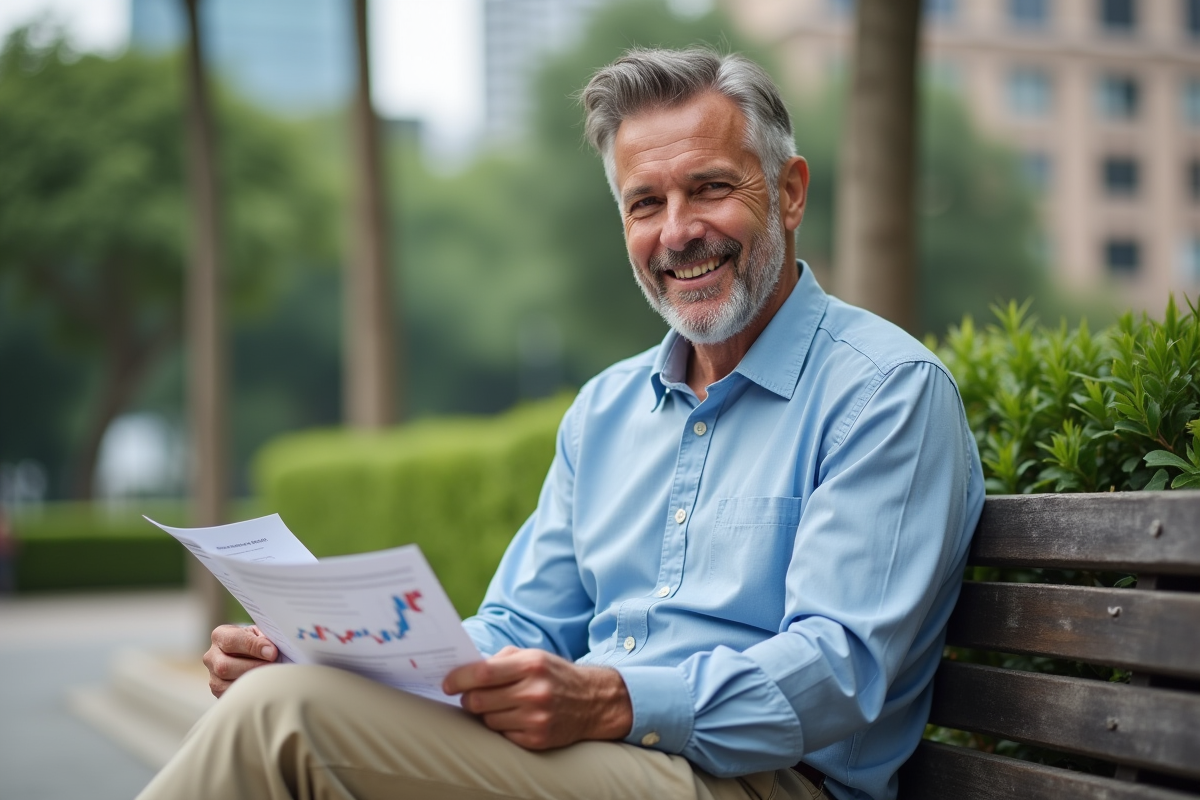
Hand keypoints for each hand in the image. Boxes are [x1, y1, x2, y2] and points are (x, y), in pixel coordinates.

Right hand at [202, 624, 277, 697]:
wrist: (250, 655)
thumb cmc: (256, 642)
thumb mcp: (259, 634)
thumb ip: (263, 639)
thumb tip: (270, 651)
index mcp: (221, 635)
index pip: (232, 640)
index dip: (254, 647)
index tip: (272, 652)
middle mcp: (211, 655)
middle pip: (225, 666)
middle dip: (252, 667)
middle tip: (272, 667)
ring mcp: (213, 675)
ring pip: (225, 684)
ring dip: (250, 681)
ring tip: (268, 676)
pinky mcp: (218, 690)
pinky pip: (230, 695)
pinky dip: (247, 692)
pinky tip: (261, 686)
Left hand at [443, 646, 632, 749]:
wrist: (593, 701)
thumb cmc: (554, 675)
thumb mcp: (533, 656)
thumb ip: (500, 660)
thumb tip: (465, 671)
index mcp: (531, 665)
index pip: (481, 674)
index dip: (458, 679)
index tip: (447, 683)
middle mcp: (534, 692)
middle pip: (478, 700)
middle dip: (468, 698)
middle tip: (470, 695)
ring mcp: (536, 719)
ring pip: (487, 720)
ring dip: (486, 713)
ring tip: (500, 705)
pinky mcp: (537, 739)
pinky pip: (502, 734)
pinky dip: (502, 726)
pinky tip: (514, 717)